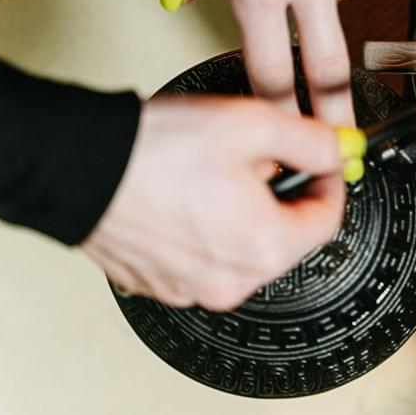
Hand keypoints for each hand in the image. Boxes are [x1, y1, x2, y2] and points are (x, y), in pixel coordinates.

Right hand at [82, 96, 363, 310]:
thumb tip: (340, 150)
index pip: (329, 219)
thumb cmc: (153, 151)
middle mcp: (232, 282)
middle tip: (257, 158)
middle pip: (287, 237)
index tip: (321, 158)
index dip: (329, 180)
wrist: (75, 168)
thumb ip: (310, 140)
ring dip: (243, 211)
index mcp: (265, 249)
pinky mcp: (161, 285)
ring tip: (212, 173)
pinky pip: (204, 256)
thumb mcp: (252, 125)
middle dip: (282, 195)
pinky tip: (184, 195)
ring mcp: (193, 289)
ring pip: (245, 246)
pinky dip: (205, 228)